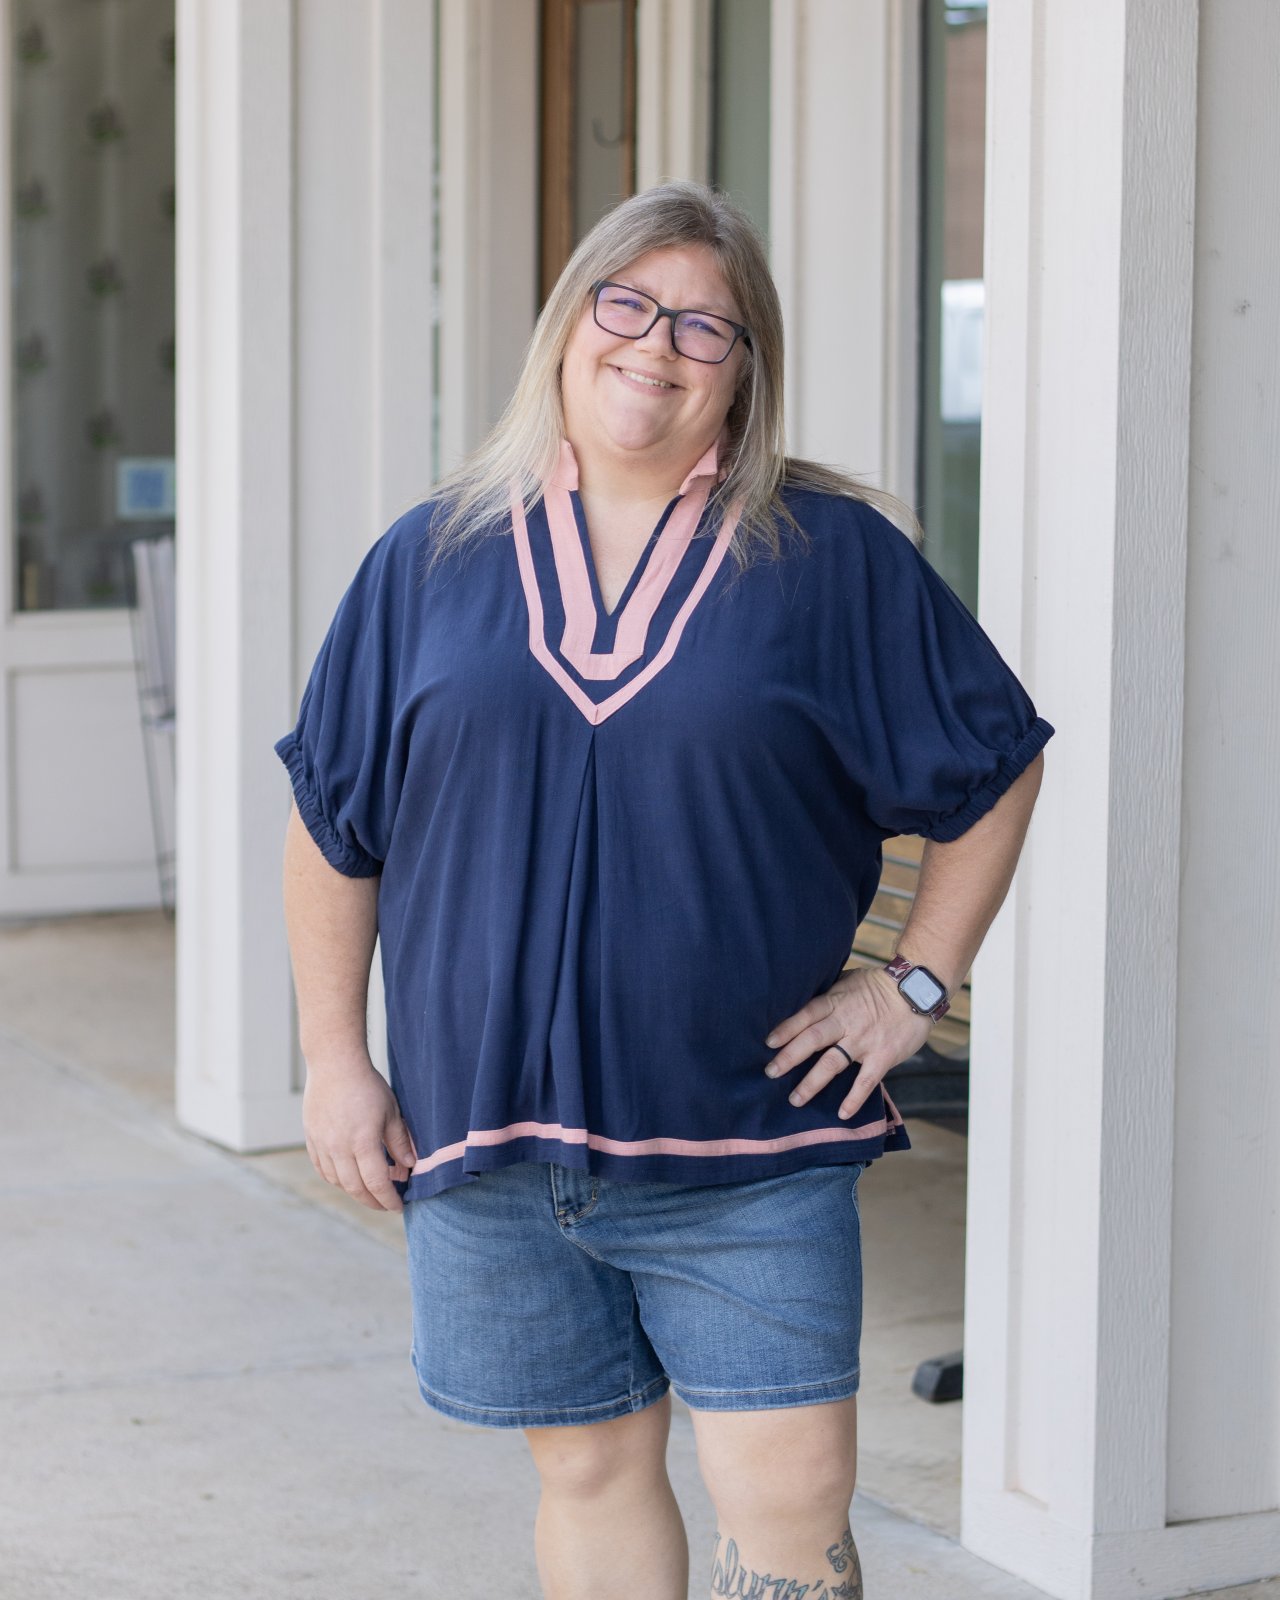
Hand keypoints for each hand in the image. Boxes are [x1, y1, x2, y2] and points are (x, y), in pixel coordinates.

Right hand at [302, 1057, 417, 1211]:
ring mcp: (322, 1144)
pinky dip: (336, 1179)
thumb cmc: (367, 1085)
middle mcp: (339, 1148)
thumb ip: (399, 1142)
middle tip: (386, 1204)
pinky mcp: (311, 1139)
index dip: (388, 1199)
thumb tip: (409, 1166)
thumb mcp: (391, 1111)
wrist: (334, 1065)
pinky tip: (347, 1178)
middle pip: (355, 1188)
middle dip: (373, 1202)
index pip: (377, 1183)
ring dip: (354, 1191)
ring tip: (369, 1191)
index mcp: (363, 1142)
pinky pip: (323, 1169)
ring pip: (338, 1181)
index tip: (398, 1206)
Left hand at [763, 966, 934, 1120]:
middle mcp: (846, 1022)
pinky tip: (842, 1114)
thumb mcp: (848, 981)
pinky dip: (854, 1098)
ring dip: (812, 1083)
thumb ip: (829, 995)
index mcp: (836, 1001)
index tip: (769, 1043)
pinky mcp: (883, 1056)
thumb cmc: (879, 985)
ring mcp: (864, 1040)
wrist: (917, 990)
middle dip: (789, 1057)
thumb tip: (803, 1005)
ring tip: (795, 1100)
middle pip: (812, 1039)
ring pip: (832, 1063)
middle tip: (771, 1073)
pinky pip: (865, 1081)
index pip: (806, 1015)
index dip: (786, 1029)